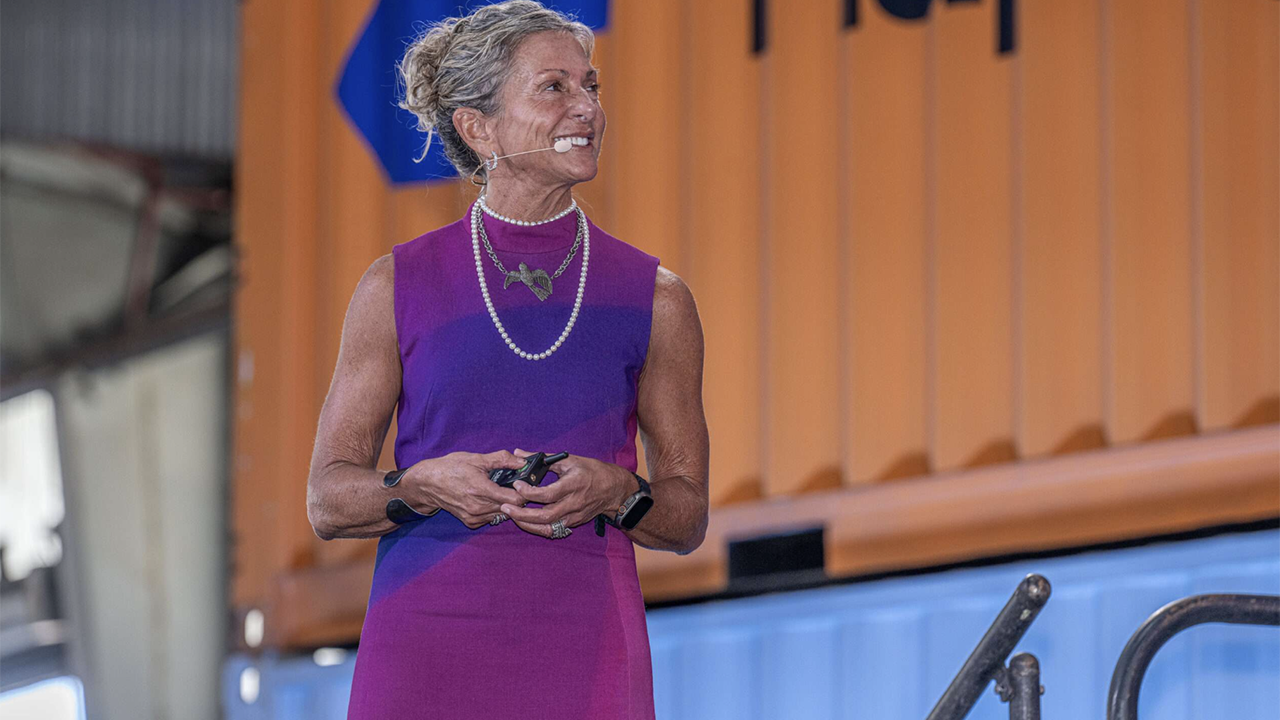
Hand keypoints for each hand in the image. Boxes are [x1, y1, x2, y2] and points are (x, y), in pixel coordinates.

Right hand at [413, 450, 526, 528]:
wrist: (428, 483)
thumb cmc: (451, 468)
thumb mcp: (476, 459)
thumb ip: (502, 460)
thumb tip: (522, 462)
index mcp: (481, 489)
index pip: (515, 499)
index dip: (523, 491)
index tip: (522, 483)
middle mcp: (478, 507)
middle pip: (511, 508)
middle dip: (516, 497)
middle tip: (513, 485)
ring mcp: (474, 517)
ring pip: (502, 515)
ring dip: (506, 505)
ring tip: (500, 491)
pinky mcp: (470, 522)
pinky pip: (491, 518)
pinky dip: (494, 510)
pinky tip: (489, 499)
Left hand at [499, 449, 632, 537]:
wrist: (614, 490)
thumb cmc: (592, 472)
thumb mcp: (570, 460)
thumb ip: (544, 459)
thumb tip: (519, 453)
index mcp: (573, 484)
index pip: (547, 494)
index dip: (529, 492)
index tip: (516, 485)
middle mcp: (573, 503)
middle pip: (544, 515)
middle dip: (522, 514)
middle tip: (506, 507)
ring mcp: (574, 515)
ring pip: (547, 527)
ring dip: (527, 523)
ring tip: (512, 515)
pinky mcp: (574, 523)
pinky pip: (553, 529)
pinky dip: (538, 527)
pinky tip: (526, 521)